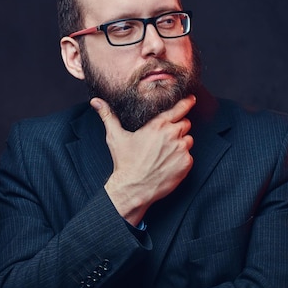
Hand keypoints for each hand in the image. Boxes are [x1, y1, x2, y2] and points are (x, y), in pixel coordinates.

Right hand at [91, 95, 195, 225]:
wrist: (133, 188)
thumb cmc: (124, 163)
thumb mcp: (115, 137)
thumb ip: (108, 116)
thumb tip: (96, 102)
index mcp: (157, 125)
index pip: (179, 108)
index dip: (186, 103)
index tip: (191, 99)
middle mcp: (171, 134)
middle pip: (185, 123)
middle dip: (178, 127)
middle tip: (167, 137)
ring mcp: (180, 149)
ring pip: (189, 140)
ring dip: (181, 143)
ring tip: (166, 152)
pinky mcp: (186, 163)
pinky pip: (189, 156)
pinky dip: (182, 159)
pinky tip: (169, 163)